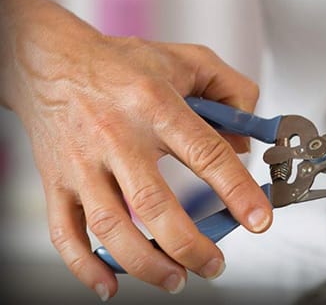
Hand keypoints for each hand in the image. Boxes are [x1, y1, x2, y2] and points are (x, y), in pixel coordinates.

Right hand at [1, 0, 271, 298]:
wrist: (50, 60)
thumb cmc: (123, 64)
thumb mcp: (189, 60)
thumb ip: (231, 93)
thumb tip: (247, 142)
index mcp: (155, 104)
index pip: (205, 153)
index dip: (236, 190)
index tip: (258, 220)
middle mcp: (117, 135)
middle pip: (153, 202)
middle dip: (189, 244)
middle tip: (214, 264)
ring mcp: (82, 162)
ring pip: (110, 225)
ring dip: (146, 262)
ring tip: (176, 279)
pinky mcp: (56, 180)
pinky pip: (64, 231)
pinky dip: (84, 266)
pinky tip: (110, 284)